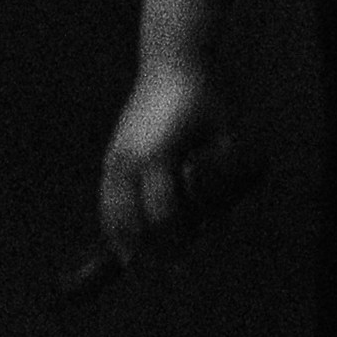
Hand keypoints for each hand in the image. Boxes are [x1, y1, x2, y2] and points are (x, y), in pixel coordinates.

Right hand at [94, 57, 249, 270]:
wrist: (174, 64)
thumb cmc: (210, 101)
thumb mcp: (228, 141)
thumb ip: (221, 187)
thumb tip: (215, 227)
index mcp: (158, 157)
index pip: (162, 216)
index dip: (176, 244)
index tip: (184, 268)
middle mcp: (130, 160)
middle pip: (127, 220)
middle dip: (146, 249)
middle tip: (166, 272)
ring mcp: (117, 155)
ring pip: (110, 209)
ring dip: (122, 236)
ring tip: (132, 261)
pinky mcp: (115, 152)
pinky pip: (108, 195)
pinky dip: (114, 217)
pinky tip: (123, 235)